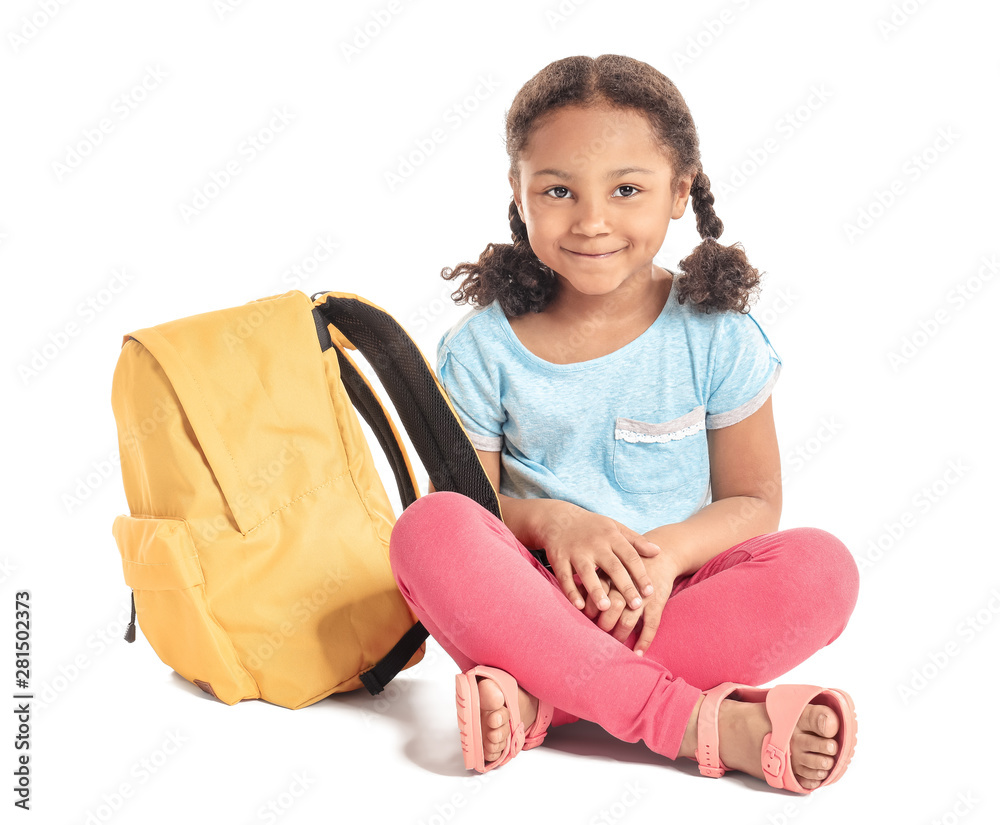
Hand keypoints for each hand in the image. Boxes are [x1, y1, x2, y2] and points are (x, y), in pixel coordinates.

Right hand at [537, 500, 659, 611]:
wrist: (558, 518)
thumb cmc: (592, 527)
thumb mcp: (615, 527)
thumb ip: (636, 540)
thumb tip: (658, 551)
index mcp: (610, 536)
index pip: (629, 556)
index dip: (641, 574)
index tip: (650, 592)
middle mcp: (594, 544)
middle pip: (612, 566)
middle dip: (624, 586)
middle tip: (636, 605)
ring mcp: (575, 551)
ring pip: (587, 573)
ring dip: (596, 590)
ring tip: (606, 607)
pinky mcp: (558, 559)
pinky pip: (565, 577)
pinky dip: (571, 591)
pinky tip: (580, 606)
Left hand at [583, 549, 681, 655]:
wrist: (661, 555)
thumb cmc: (627, 565)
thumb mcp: (609, 566)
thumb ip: (592, 581)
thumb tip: (575, 600)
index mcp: (609, 574)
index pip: (595, 595)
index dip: (590, 610)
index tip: (587, 620)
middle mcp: (624, 585)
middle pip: (611, 609)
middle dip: (604, 625)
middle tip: (600, 634)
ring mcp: (642, 595)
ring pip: (628, 620)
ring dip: (620, 635)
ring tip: (616, 645)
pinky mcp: (657, 602)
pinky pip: (650, 625)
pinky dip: (644, 641)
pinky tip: (638, 652)